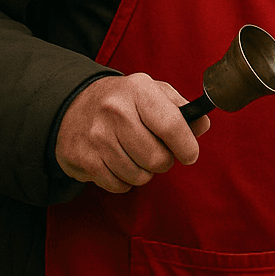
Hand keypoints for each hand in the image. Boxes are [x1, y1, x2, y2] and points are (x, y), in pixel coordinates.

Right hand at [55, 74, 211, 193]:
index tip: (189, 154)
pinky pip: (118, 185)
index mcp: (138, 89)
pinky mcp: (82, 158)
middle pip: (157, 158)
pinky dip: (123, 180)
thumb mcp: (152, 92)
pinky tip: (117, 162)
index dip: (186, 146)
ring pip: (139, 176)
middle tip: (157, 152)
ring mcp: (96, 136)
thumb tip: (202, 125)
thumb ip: (181, 109)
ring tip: (134, 154)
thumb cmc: (123, 101)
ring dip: (143, 172)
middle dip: (163, 161)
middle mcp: (115, 111)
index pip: (172, 125)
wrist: (72, 105)